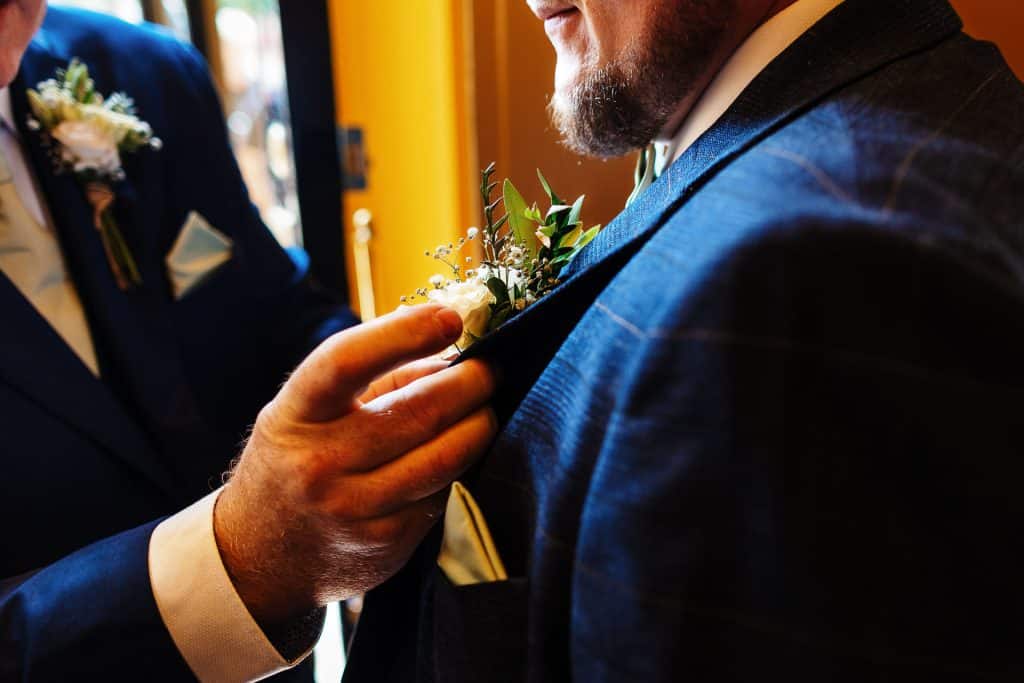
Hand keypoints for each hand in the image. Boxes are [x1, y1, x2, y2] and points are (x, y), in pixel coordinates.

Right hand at [214, 304, 497, 627]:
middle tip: (488, 369)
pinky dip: (457, 467)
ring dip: (479, 426)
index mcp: (294, 415)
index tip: (448, 318)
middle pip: (417, 412)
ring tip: (486, 409)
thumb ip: (375, 375)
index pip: (345, 362)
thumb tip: (449, 350)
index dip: (403, 334)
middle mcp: (318, 464)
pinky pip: (441, 494)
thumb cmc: (297, 460)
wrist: (260, 556)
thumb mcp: (309, 411)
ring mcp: (352, 509)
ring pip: (443, 457)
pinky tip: (457, 453)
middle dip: (467, 383)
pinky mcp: (385, 544)